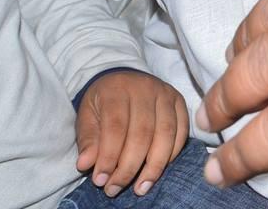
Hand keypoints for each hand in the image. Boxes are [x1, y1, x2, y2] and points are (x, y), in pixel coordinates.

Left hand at [75, 69, 190, 198]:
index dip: (109, 157)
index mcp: (117, 89)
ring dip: (154, 166)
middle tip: (116, 188)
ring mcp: (165, 93)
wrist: (122, 79)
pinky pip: (182, 131)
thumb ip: (88, 140)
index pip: (116, 127)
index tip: (100, 181)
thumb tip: (85, 165)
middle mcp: (144, 88)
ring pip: (166, 133)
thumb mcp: (86, 117)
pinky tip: (157, 170)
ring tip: (140, 188)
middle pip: (142, 133)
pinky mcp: (179, 100)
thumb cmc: (103, 103)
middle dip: (129, 167)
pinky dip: (172, 154)